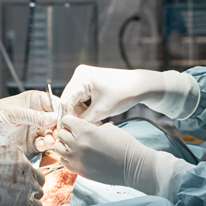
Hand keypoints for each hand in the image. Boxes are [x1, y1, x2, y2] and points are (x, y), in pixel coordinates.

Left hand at [0, 91, 57, 154]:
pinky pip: (43, 145)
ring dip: (52, 138)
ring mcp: (34, 129)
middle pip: (56, 120)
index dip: (61, 112)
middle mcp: (36, 114)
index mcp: (33, 100)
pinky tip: (39, 146)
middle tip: (56, 134)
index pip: (54, 104)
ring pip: (52, 133)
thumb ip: (32, 116)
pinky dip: (44, 146)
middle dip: (58, 128)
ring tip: (46, 140)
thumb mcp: (11, 113)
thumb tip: (54, 118)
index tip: (62, 122)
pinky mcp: (30, 143)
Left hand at [45, 116, 189, 199]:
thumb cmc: (124, 145)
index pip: (66, 120)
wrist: (133, 167)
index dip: (71, 120)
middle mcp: (77, 145)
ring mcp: (77, 159)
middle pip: (60, 133)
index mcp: (85, 131)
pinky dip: (67, 156)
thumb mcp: (107, 128)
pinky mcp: (79, 171)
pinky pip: (63, 161)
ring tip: (76, 144)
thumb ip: (90, 126)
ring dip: (65, 144)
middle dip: (67, 132)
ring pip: (58, 148)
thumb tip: (80, 127)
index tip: (76, 123)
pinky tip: (78, 155)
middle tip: (76, 134)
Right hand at [60, 65, 199, 122]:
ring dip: (78, 112)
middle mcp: (80, 74)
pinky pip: (80, 96)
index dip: (65, 117)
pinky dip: (84, 107)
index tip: (65, 131)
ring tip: (87, 124)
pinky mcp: (88, 80)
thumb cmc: (124, 95)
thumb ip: (83, 120)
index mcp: (82, 77)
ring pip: (73, 99)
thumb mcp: (102, 110)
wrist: (140, 85)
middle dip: (72, 115)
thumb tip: (69, 128)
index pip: (66, 100)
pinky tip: (90, 116)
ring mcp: (84, 76)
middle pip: (68, 99)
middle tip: (76, 130)